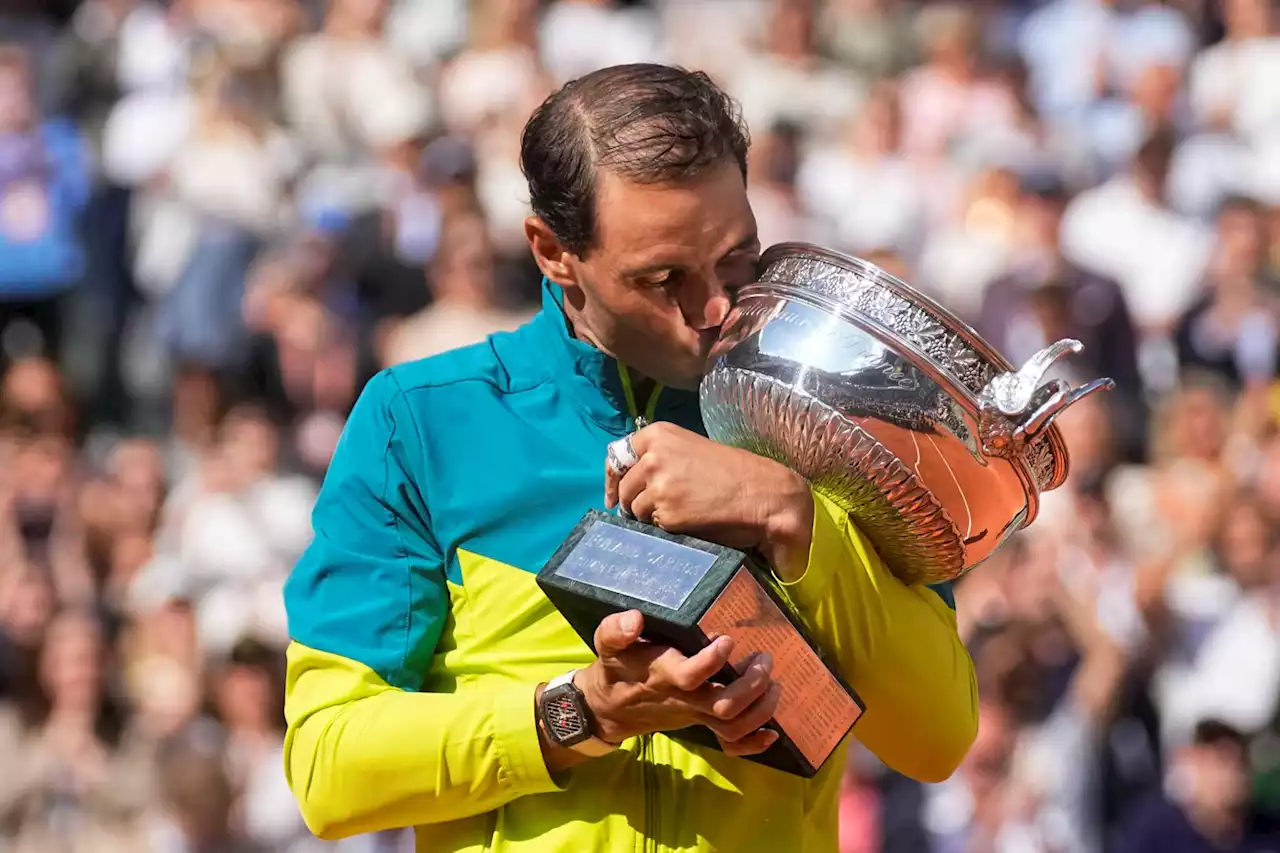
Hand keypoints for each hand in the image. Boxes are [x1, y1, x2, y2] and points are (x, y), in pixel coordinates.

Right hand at [579, 610, 780, 756]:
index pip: (690, 675)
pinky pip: (730, 743)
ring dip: (761, 708)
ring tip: (775, 682)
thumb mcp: (607, 645)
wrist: (610, 708)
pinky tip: (773, 732)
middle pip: (724, 705)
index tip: (728, 639)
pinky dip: (755, 742)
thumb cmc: (616, 669)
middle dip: (752, 685)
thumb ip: (616, 631)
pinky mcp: (701, 723)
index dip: (712, 661)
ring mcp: (695, 715)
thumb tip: (635, 619)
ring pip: (733, 725)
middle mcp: (684, 699)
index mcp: (663, 676)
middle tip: (764, 658)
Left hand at [604, 422, 813, 578]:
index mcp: (658, 434)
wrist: (763, 493)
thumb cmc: (732, 473)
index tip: (612, 495)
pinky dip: (666, 528)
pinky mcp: (666, 513)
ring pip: (635, 509)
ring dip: (650, 516)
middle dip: (633, 502)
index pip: (617, 455)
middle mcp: (652, 456)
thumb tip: (629, 480)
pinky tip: (689, 522)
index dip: (612, 479)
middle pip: (624, 488)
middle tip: (656, 510)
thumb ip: (659, 458)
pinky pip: (653, 527)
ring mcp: (658, 485)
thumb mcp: (690, 450)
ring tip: (681, 513)